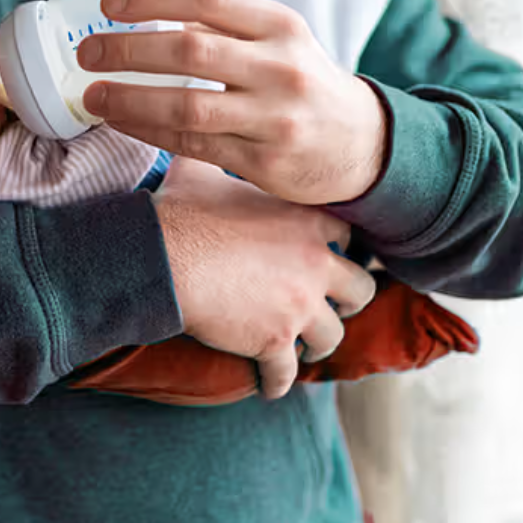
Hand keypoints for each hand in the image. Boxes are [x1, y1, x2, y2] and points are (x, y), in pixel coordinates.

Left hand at [78, 0, 387, 204]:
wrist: (362, 144)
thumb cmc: (302, 83)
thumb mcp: (278, 40)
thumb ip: (223, 25)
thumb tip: (147, 12)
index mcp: (280, 24)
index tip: (109, 2)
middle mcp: (281, 66)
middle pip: (191, 49)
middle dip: (128, 49)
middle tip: (87, 52)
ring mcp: (275, 116)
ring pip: (188, 104)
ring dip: (130, 98)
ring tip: (93, 94)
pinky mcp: (266, 160)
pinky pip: (193, 143)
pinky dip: (149, 131)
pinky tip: (121, 121)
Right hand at [156, 158, 373, 398]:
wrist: (163, 256)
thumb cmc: (181, 210)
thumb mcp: (201, 172)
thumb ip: (214, 159)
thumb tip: (194, 135)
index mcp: (306, 222)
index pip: (347, 236)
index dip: (339, 248)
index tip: (330, 255)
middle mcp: (315, 264)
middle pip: (360, 289)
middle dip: (348, 300)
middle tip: (334, 305)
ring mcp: (299, 306)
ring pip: (332, 337)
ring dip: (318, 344)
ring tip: (304, 349)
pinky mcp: (274, 341)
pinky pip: (287, 373)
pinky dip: (278, 382)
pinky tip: (269, 386)